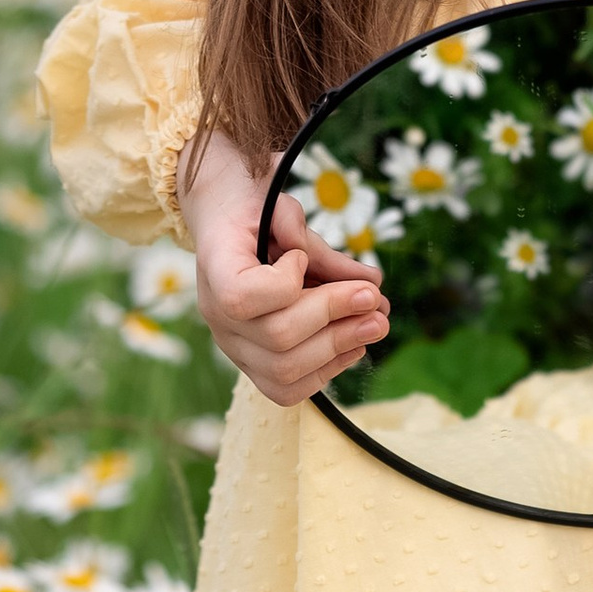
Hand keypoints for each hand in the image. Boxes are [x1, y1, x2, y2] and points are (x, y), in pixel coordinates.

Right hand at [184, 128, 391, 406]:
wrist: (222, 213)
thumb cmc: (251, 202)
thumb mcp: (277, 202)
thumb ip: (311, 239)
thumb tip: (368, 281)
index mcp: (214, 270)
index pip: (243, 298)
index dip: (285, 283)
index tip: (299, 256)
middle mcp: (217, 316)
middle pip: (278, 337)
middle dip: (335, 315)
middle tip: (375, 298)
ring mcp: (233, 344)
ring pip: (285, 372)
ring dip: (340, 347)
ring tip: (378, 322)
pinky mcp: (253, 362)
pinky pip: (287, 388)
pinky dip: (328, 370)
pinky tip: (356, 345)